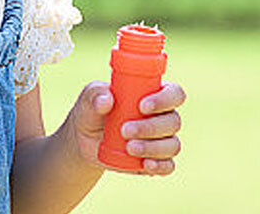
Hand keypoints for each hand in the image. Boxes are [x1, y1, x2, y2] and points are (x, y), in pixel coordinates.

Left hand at [68, 80, 185, 175]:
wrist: (86, 140)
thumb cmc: (92, 110)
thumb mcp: (89, 98)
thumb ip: (95, 94)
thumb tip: (106, 101)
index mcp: (153, 93)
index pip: (174, 93)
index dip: (164, 99)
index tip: (142, 106)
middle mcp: (163, 116)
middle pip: (173, 121)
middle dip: (151, 127)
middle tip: (125, 130)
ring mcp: (162, 140)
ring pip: (172, 144)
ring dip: (152, 147)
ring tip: (129, 147)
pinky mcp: (157, 160)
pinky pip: (168, 166)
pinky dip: (160, 166)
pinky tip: (146, 164)